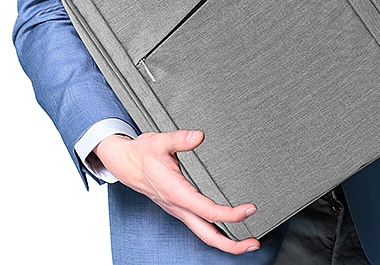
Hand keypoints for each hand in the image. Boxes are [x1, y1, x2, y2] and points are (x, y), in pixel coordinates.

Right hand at [94, 130, 260, 254]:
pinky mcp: (180, 209)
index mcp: (176, 192)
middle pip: (207, 235)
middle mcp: (178, 206)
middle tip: (254, 243)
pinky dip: (216, 232)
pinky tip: (227, 227)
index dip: (230, 214)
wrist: (126, 163)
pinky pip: (200, 227)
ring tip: (247, 241)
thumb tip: (198, 136)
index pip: (207, 210)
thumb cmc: (143, 154)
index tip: (249, 209)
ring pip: (204, 234)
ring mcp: (179, 210)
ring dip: (226, 241)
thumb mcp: (159, 141)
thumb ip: (180, 138)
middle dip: (231, 243)